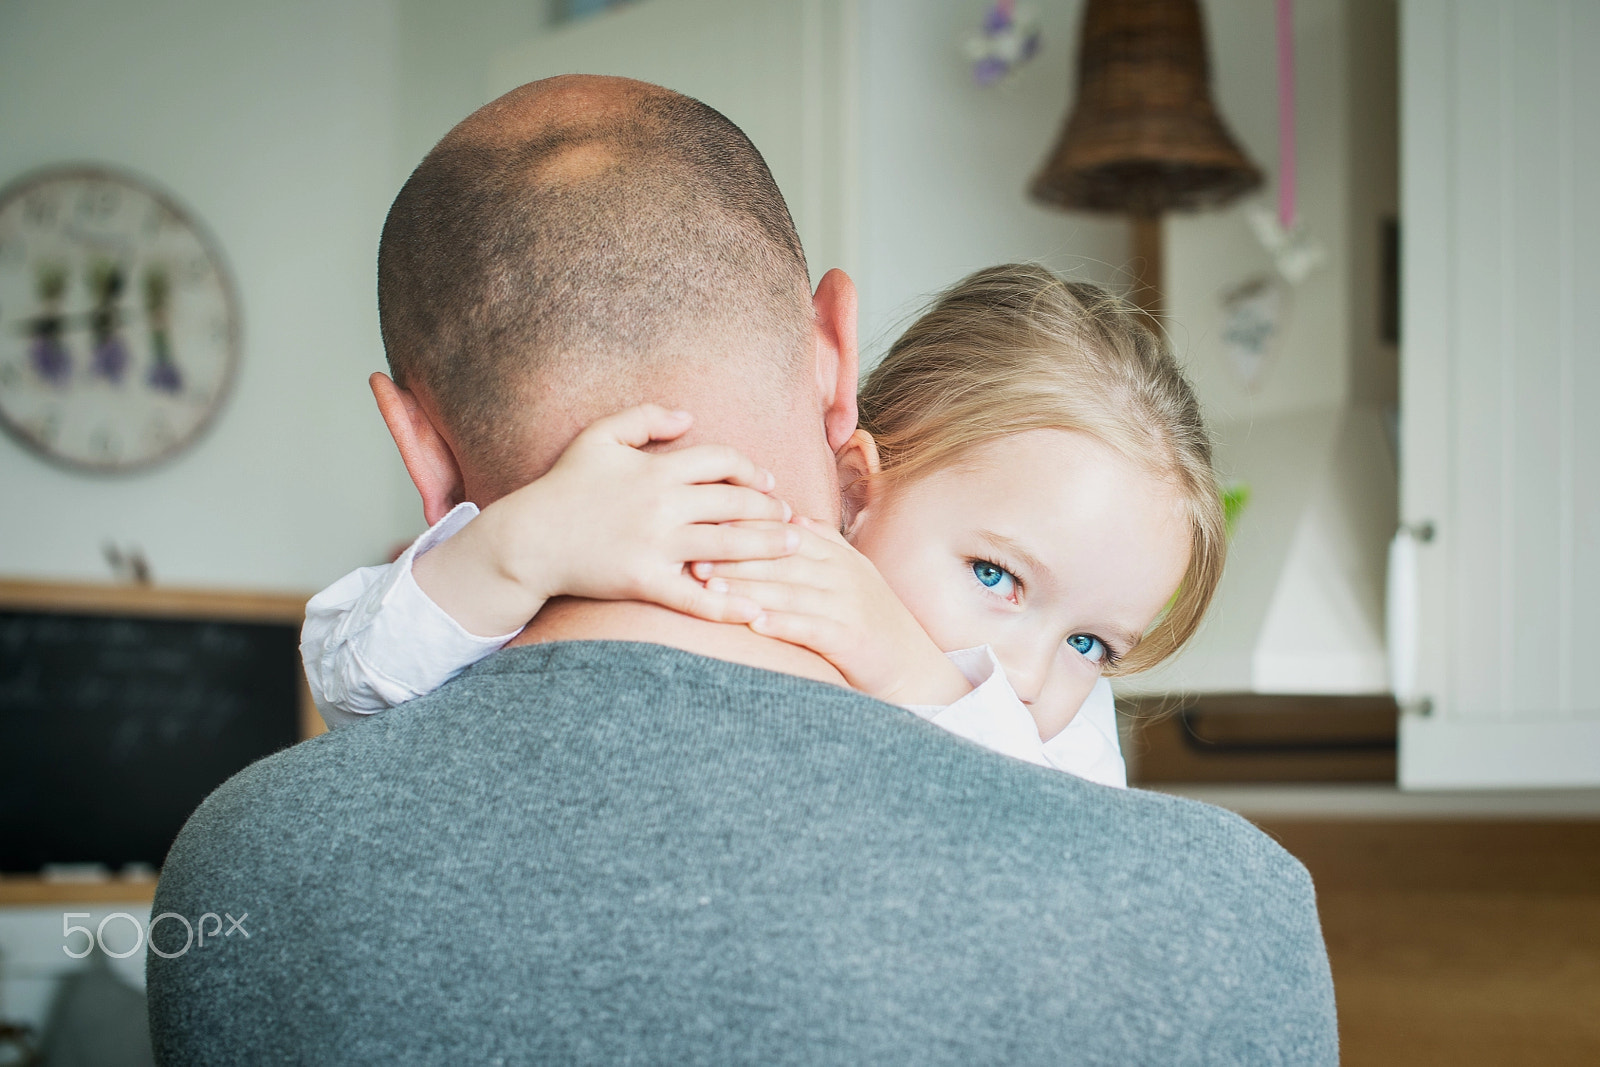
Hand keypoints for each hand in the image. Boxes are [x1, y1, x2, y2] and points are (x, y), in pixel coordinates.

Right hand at [414, 405, 798, 635]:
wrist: (528, 539)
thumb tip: (689, 418)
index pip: (722, 461)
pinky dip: (729, 607)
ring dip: (768, 548)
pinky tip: (756, 611)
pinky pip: (696, 598)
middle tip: (791, 518)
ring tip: (793, 548)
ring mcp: (655, 546)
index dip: (751, 469)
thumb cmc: (564, 486)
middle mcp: (662, 505)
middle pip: (735, 502)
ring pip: (728, 546)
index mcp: (656, 469)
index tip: (767, 482)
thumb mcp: (598, 437)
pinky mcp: (644, 582)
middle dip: (770, 508)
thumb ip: (644, 418)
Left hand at [692, 517, 971, 705]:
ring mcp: (848, 604)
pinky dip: (781, 624)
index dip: (746, 528)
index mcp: (837, 555)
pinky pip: (810, 627)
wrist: (912, 667)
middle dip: (735, 556)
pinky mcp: (851, 637)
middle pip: (781, 558)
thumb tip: (792, 515)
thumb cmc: (871, 622)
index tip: (706, 526)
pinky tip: (753, 624)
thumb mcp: (852, 574)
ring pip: (789, 590)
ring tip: (710, 588)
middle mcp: (842, 574)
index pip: (785, 533)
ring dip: (748, 588)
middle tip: (693, 556)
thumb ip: (823, 544)